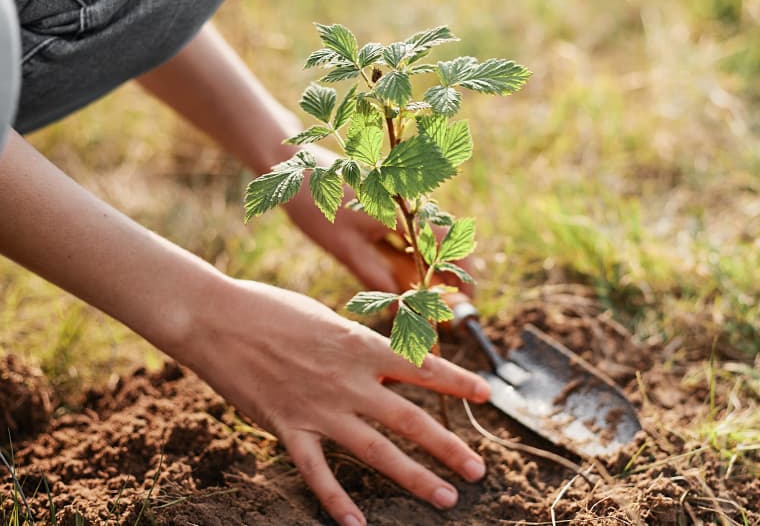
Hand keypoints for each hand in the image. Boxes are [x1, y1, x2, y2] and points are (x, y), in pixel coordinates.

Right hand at [185, 277, 490, 525]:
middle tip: (477, 471)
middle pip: (410, 420)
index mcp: (361, 345)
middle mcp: (349, 381)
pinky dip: (336, 500)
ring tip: (444, 498)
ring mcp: (319, 408)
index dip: (459, 382)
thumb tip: (390, 361)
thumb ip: (360, 346)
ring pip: (376, 451)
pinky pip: (317, 472)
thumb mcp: (328, 319)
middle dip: (448, 447)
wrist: (217, 318)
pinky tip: (357, 524)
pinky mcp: (288, 428)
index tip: (487, 394)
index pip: (423, 367)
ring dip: (414, 477)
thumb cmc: (273, 309)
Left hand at [285, 144, 475, 295]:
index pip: (448, 242)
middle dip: (447, 275)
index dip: (460, 273)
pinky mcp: (386, 198)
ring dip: (429, 266)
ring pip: (426, 237)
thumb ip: (377, 278)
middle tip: (443, 307)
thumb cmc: (315, 205)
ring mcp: (399, 198)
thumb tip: (401, 308)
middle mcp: (408, 200)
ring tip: (422, 297)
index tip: (464, 300)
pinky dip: (412, 253)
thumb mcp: (345, 249)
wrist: (291, 165)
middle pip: (442, 241)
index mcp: (404, 208)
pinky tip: (400, 273)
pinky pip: (410, 229)